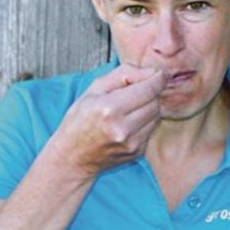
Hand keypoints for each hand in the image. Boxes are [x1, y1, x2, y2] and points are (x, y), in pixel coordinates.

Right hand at [47, 65, 163, 176]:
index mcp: (109, 109)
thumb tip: (151, 72)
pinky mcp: (137, 153)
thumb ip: (124, 74)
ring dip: (147, 109)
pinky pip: (151, 130)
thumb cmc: (79, 121)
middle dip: (149, 94)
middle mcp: (123, 128)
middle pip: (155, 102)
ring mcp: (131, 143)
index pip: (149, 89)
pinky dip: (144, 124)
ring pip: (156, 116)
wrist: (72, 157)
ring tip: (127, 110)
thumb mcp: (93, 89)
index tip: (157, 75)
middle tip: (133, 94)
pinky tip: (127, 125)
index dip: (157, 79)